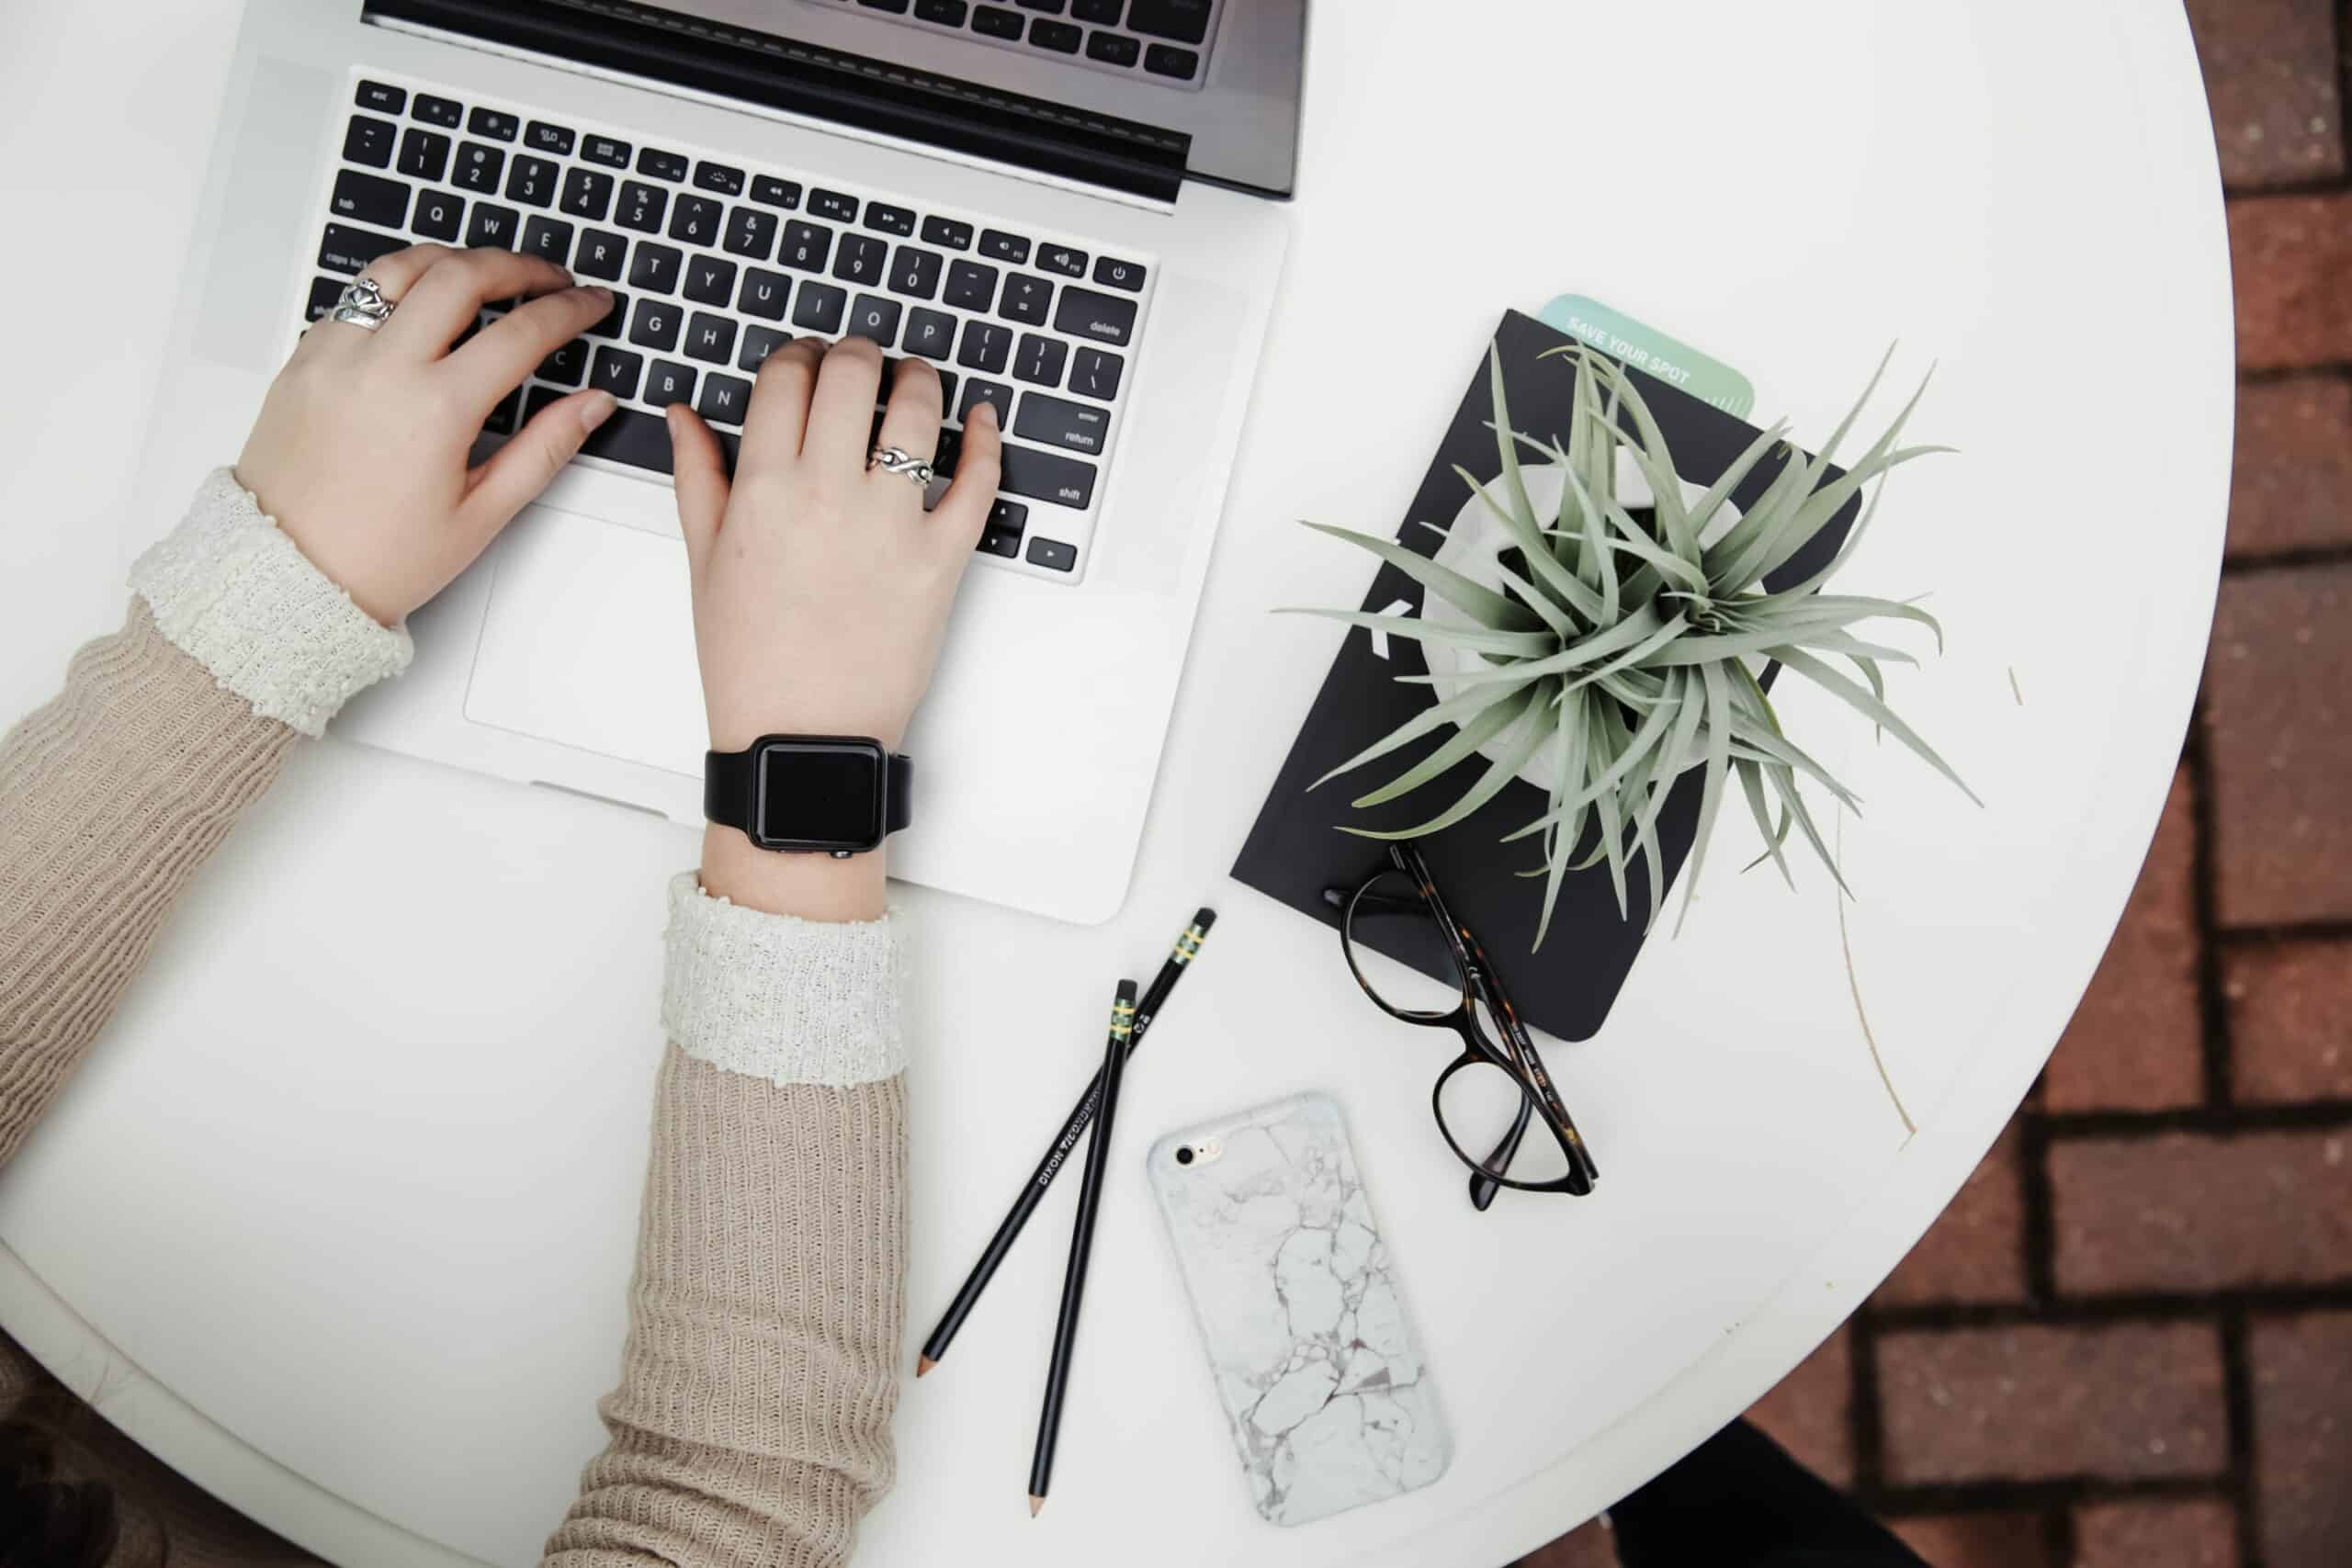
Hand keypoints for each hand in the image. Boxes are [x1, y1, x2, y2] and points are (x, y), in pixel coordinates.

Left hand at [236, 245, 618, 623]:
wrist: (286, 575)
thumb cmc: (379, 558)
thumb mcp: (481, 514)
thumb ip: (544, 448)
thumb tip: (592, 405)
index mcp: (434, 409)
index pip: (521, 332)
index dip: (569, 310)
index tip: (591, 304)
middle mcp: (381, 367)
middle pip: (461, 275)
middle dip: (518, 266)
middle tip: (550, 277)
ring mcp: (335, 355)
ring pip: (401, 268)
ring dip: (453, 261)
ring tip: (486, 274)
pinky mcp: (304, 358)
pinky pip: (356, 298)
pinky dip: (398, 289)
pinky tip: (422, 309)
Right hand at [670, 336, 1001, 918]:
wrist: (801, 736)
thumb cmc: (750, 660)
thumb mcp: (704, 562)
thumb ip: (697, 476)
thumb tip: (685, 414)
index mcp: (762, 489)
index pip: (785, 378)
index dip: (798, 354)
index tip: (807, 361)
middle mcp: (827, 495)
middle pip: (851, 375)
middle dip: (857, 352)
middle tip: (862, 360)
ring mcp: (890, 526)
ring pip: (917, 411)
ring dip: (919, 379)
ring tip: (915, 380)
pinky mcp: (942, 560)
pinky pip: (978, 482)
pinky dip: (986, 440)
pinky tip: (981, 419)